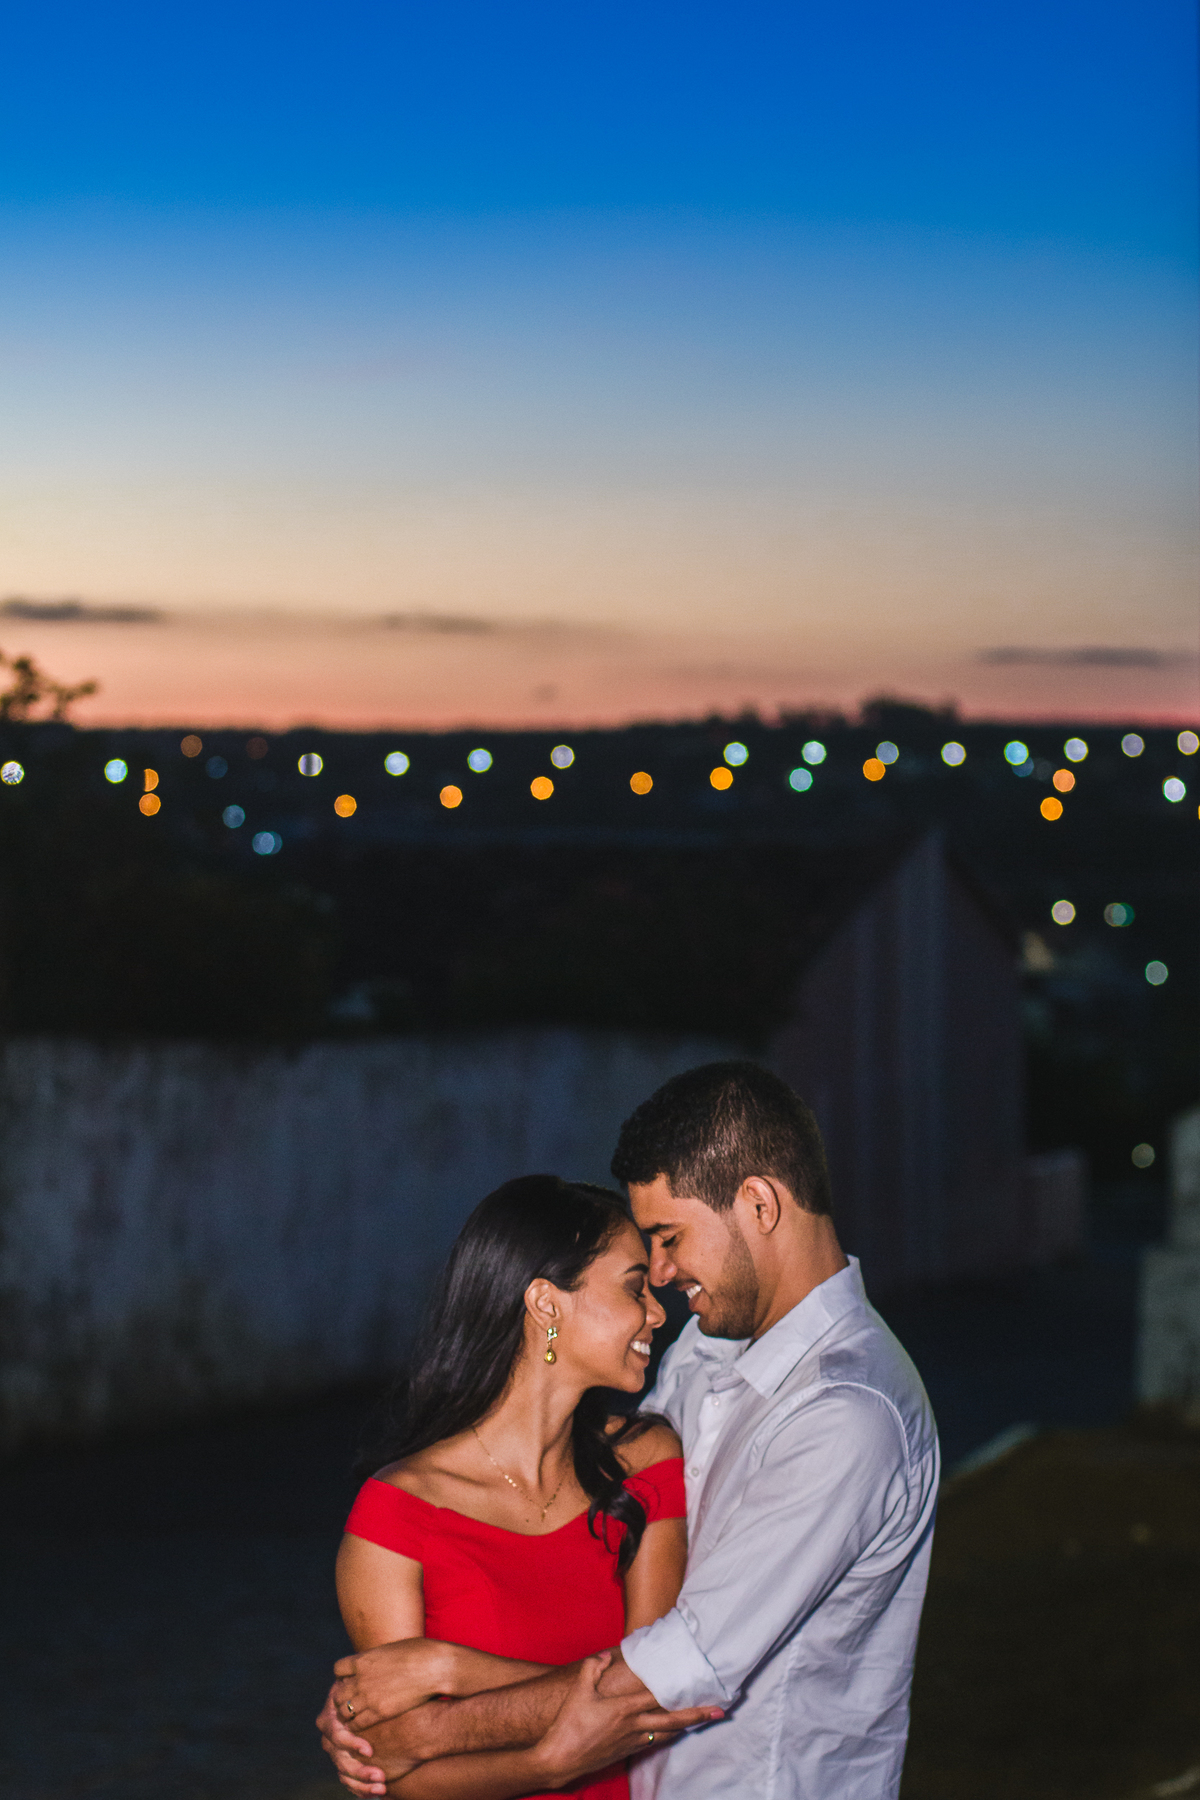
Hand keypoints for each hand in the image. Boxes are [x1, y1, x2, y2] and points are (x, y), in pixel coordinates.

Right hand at [316, 1688, 390, 1796]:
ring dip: (362, 1784)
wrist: (375, 1697)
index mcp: (331, 1717)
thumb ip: (364, 1680)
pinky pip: (349, 1782)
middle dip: (360, 1770)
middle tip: (380, 1776)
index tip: (370, 1750)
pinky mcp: (345, 1764)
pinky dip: (362, 1790)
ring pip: (344, 1774)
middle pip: (340, 1759)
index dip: (351, 1743)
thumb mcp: (364, 1679)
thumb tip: (365, 1672)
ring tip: (382, 1788)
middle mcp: (330, 1737)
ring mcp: (336, 1753)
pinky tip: (377, 1794)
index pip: (336, 1735)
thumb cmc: (372, 1684)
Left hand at [333, 1639, 451, 1731]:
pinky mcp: (379, 1713)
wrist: (435, 1666)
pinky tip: (365, 1726)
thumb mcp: (392, 1649)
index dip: (344, 1676)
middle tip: (353, 1703)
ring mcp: (368, 1697)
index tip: (352, 1681)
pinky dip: (357, 1726)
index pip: (338, 1669)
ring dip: (349, 1714)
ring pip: (343, 1712)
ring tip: (358, 1717)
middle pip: (337, 1693)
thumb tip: (377, 1662)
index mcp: (363, 1659)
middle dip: (343, 1698)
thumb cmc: (420, 1653)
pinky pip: (356, 1724)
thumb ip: (378, 1659)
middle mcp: (360, 1678)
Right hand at [533, 1653, 721, 1786]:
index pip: (660, 1697)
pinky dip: (667, 1735)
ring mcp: (632, 1741)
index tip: (701, 1687)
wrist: (560, 1759)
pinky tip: (671, 1732)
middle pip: (674, 1720)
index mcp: (625, 1709)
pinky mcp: (626, 1752)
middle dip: (699, 1715)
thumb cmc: (568, 1724)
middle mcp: (634, 1726)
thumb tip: (605, 1656)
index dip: (682, 1692)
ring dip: (686, 1726)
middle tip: (720, 1711)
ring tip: (701, 1720)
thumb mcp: (578, 1690)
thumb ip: (593, 1668)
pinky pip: (653, 1742)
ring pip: (666, 1733)